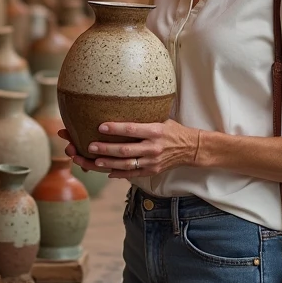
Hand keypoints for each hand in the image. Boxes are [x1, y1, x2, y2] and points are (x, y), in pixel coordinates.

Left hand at [64, 120, 201, 179]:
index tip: (100, 127)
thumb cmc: (173, 130)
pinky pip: (133, 174)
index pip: (132, 129)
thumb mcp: (161, 119)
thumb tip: (120, 109)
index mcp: (155, 131)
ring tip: (94, 161)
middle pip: (125, 150)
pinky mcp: (152, 171)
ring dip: (108, 163)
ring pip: (126, 164)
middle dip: (106, 149)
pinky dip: (119, 173)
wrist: (191, 148)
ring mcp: (152, 162)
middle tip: (90, 146)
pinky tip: (107, 172)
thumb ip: (143, 119)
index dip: (115, 128)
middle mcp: (153, 147)